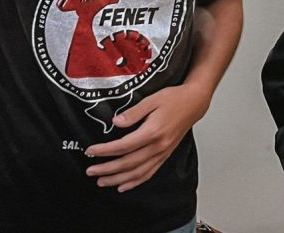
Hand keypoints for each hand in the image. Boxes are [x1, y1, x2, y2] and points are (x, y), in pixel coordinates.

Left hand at [84, 82, 210, 191]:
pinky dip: (135, 182)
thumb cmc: (174, 99)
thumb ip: (133, 112)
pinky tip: (123, 186)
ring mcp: (162, 153)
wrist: (194, 103)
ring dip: (118, 179)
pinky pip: (148, 173)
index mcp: (152, 132)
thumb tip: (115, 122)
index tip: (90, 151)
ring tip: (101, 181)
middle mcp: (157, 146)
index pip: (123, 146)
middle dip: (107, 169)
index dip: (104, 151)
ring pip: (137, 172)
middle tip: (90, 171)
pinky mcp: (165, 155)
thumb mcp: (152, 99)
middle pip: (128, 163)